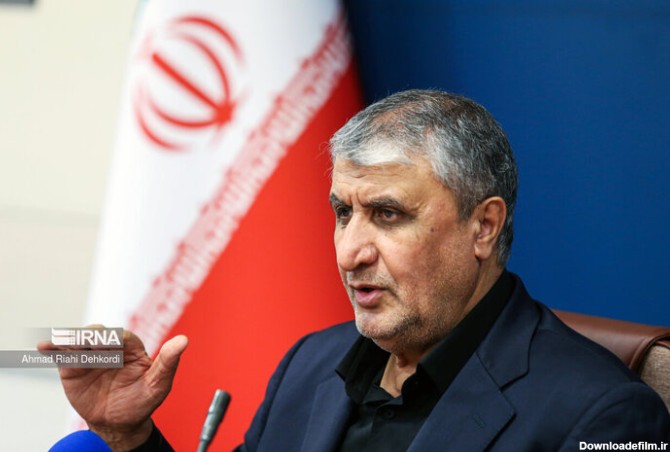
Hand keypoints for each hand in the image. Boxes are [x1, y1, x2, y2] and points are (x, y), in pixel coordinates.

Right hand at [38, 328, 187, 449]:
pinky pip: (63, 355)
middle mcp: (110, 348)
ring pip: (78, 342)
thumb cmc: (142, 401)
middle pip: (97, 336)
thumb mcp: (158, 384)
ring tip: (60, 341)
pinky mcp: (72, 367)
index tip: (106, 344)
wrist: (119, 423)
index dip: (114, 339)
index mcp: (132, 348)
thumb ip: (168, 362)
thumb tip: (184, 340)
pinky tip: (45, 346)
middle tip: (84, 342)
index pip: (122, 337)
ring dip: (68, 339)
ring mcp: (90, 356)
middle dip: (90, 337)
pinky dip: (53, 348)